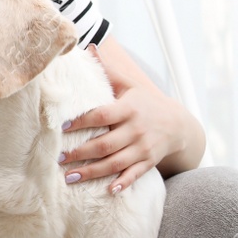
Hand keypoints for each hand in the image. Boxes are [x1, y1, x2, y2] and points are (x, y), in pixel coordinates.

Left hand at [59, 43, 184, 193]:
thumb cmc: (145, 101)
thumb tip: (88, 46)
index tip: (61, 127)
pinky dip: (123, 183)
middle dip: (81, 153)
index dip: (82, 122)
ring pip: (115, 162)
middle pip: (105, 144)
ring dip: (92, 172)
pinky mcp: (148, 162)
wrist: (179, 124)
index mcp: (128, 109)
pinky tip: (108, 191)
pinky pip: (134, 175)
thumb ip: (107, 70)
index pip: (102, 116)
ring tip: (69, 177)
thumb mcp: (129, 85)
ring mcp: (143, 148)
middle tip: (59, 157)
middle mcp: (136, 130)